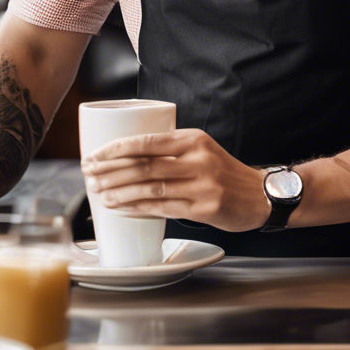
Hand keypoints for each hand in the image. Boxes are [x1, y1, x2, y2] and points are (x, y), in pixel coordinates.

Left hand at [81, 129, 269, 231]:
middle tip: (90, 176)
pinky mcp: (204, 208)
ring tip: (100, 195)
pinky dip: (139, 209)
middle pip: (144, 165)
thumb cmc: (223, 172)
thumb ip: (171, 151)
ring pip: (151, 188)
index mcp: (193, 139)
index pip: (147, 141)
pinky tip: (123, 210)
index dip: (116, 149)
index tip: (95, 155)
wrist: (259, 194)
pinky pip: (163, 209)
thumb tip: (128, 156)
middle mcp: (197, 160)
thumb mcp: (201, 150)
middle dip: (111, 171)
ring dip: (120, 193)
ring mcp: (201, 185)